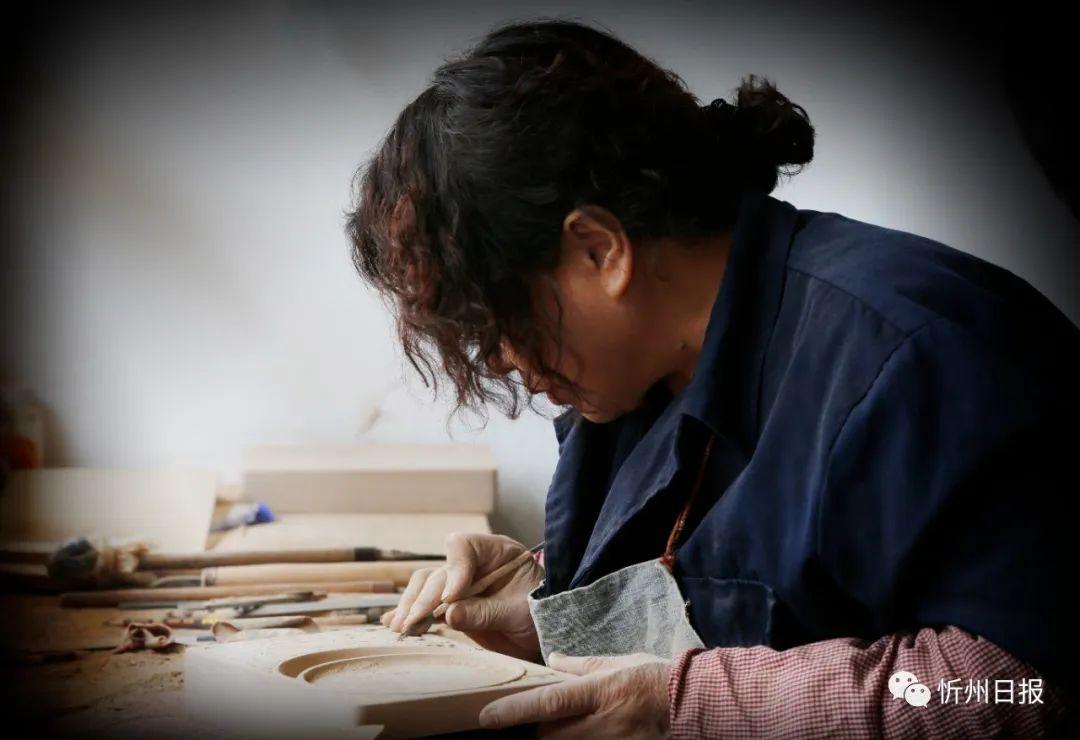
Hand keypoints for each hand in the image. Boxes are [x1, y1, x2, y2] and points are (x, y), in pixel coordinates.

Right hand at [381, 533, 542, 660]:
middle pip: (439, 573)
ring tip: (401, 627)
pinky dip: (410, 614)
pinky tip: (391, 624)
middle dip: (424, 598)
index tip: (452, 598)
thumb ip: (487, 612)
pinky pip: (426, 606)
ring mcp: (460, 586)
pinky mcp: (451, 608)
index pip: (463, 546)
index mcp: (495, 552)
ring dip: (411, 607)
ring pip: (425, 587)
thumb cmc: (541, 613)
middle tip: (413, 621)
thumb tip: (450, 614)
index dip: (454, 569)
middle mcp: (473, 565)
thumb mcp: (520, 611)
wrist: (546, 633)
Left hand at [479, 652, 672, 737]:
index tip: (487, 718)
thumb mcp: (618, 663)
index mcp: (600, 691)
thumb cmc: (656, 678)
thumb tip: (553, 659)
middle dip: (540, 733)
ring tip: (564, 730)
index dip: (516, 711)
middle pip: (550, 736)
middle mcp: (603, 721)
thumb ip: (582, 665)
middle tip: (541, 725)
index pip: (550, 701)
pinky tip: (581, 735)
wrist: (696, 704)